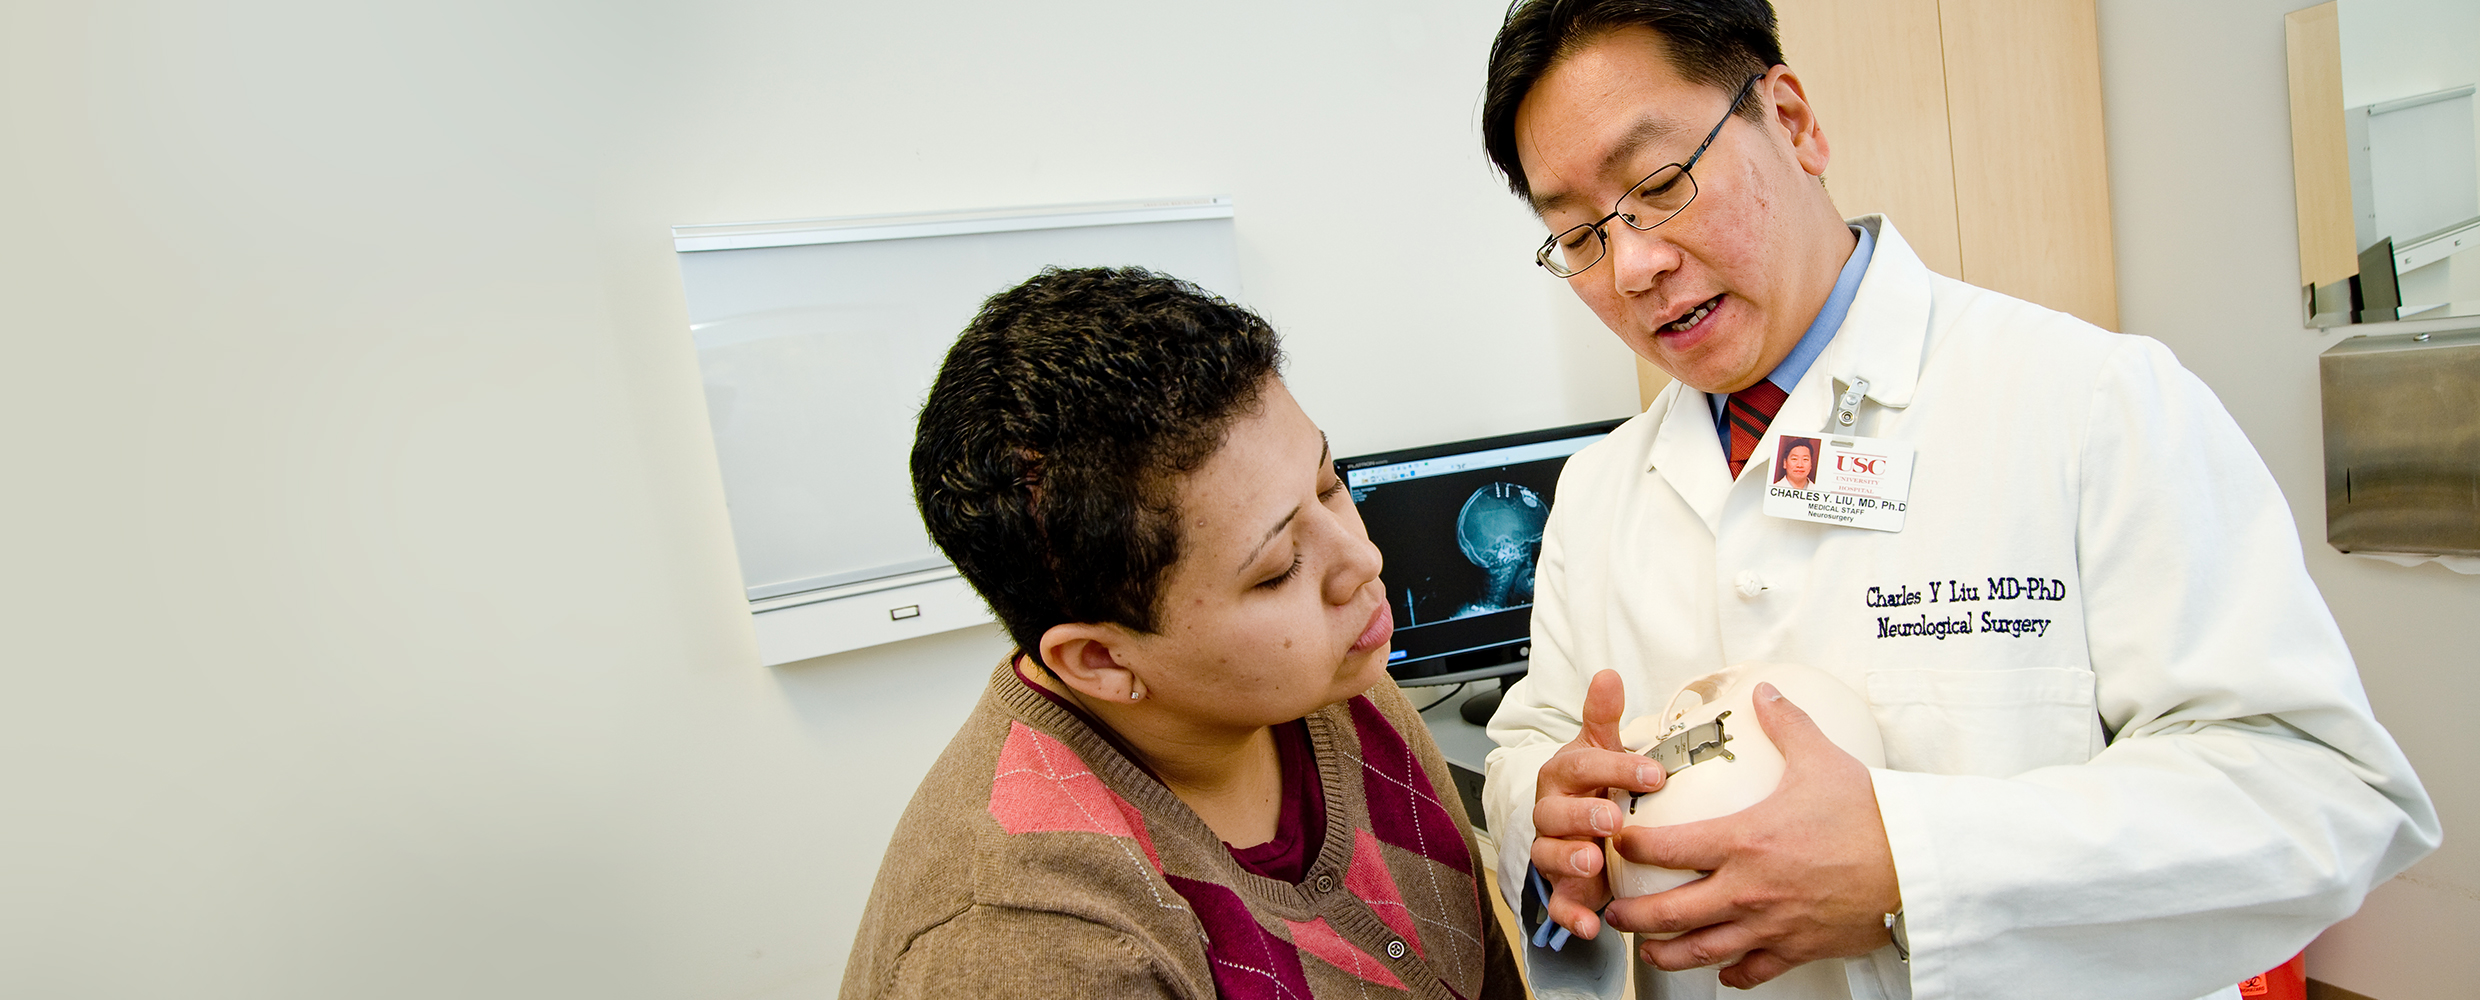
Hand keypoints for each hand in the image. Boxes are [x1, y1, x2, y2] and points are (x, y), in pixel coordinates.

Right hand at [1529, 669, 1663, 939]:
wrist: (1579, 829)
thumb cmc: (1594, 786)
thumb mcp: (1600, 749)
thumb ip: (1602, 717)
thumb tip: (1608, 674)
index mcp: (1563, 775)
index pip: (1581, 766)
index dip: (1613, 768)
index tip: (1652, 774)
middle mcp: (1552, 812)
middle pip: (1555, 812)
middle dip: (1582, 815)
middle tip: (1612, 819)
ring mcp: (1553, 850)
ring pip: (1549, 854)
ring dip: (1570, 858)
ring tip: (1596, 861)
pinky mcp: (1561, 887)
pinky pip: (1558, 904)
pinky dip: (1571, 915)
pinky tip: (1592, 924)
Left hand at [1604, 682, 1899, 987]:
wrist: (1915, 865)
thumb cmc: (1870, 815)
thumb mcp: (1822, 760)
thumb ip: (1785, 726)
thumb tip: (1766, 692)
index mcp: (1744, 841)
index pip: (1668, 848)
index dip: (1633, 847)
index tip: (1618, 844)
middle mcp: (1749, 890)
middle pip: (1671, 912)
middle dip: (1634, 914)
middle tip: (1614, 910)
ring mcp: (1771, 925)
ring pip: (1703, 950)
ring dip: (1668, 952)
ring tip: (1649, 950)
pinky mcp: (1798, 949)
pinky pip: (1754, 970)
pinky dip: (1733, 973)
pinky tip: (1722, 970)